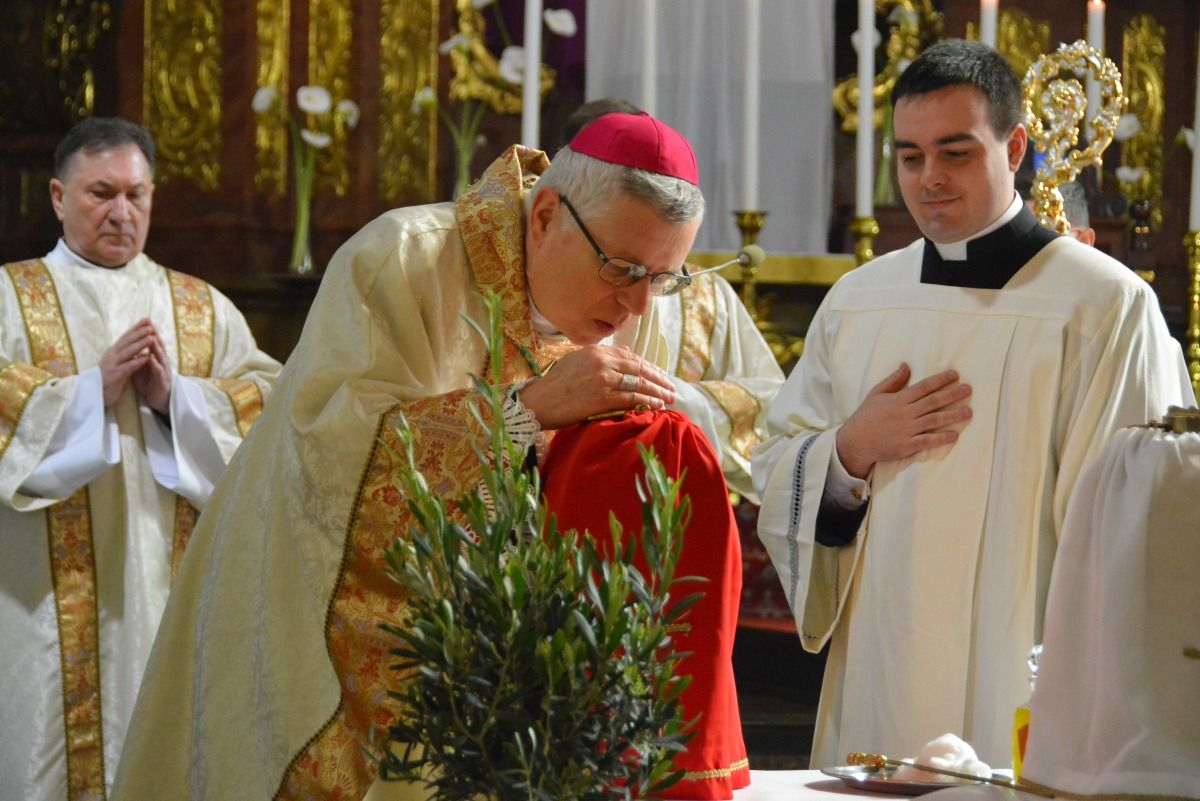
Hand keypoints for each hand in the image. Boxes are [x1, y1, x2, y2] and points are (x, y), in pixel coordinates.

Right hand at [99, 319, 157, 407]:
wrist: (93, 395)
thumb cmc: (107, 380)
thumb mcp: (115, 364)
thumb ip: (124, 355)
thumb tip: (136, 346)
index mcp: (112, 352)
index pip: (126, 337)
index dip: (136, 328)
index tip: (147, 319)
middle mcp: (111, 356)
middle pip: (127, 341)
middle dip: (139, 332)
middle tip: (150, 324)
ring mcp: (112, 365)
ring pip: (128, 352)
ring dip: (140, 344)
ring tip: (152, 337)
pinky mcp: (115, 376)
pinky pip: (128, 367)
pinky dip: (137, 361)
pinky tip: (147, 357)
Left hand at [131, 323, 172, 413]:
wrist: (158, 400)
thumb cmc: (151, 383)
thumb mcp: (143, 368)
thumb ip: (138, 357)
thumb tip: (131, 347)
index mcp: (156, 359)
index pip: (153, 343)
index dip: (148, 333)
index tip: (144, 321)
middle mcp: (161, 362)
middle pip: (159, 347)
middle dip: (155, 336)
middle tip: (150, 324)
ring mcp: (164, 371)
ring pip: (161, 357)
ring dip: (157, 347)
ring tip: (152, 338)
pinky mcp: (163, 381)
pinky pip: (159, 371)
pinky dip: (155, 364)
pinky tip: (152, 358)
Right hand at [518, 345, 677, 429]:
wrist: (539, 401)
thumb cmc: (554, 384)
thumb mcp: (575, 361)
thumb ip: (599, 357)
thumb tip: (624, 356)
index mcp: (596, 350)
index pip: (630, 356)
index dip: (648, 366)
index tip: (658, 374)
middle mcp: (602, 361)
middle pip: (639, 368)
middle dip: (658, 378)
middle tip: (671, 386)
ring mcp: (604, 379)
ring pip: (639, 383)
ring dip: (658, 390)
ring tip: (669, 397)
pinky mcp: (603, 397)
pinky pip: (632, 398)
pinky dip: (648, 401)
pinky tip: (657, 405)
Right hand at [835, 362, 971, 478]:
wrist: (855, 441)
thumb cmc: (865, 416)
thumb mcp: (876, 394)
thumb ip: (893, 380)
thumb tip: (906, 365)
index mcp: (899, 399)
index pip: (924, 387)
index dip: (940, 380)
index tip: (955, 374)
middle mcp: (905, 413)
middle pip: (933, 402)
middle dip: (952, 394)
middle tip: (969, 389)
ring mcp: (906, 430)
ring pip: (934, 420)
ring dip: (953, 416)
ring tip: (969, 412)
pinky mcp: (906, 446)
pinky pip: (927, 441)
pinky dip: (941, 438)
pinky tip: (954, 435)